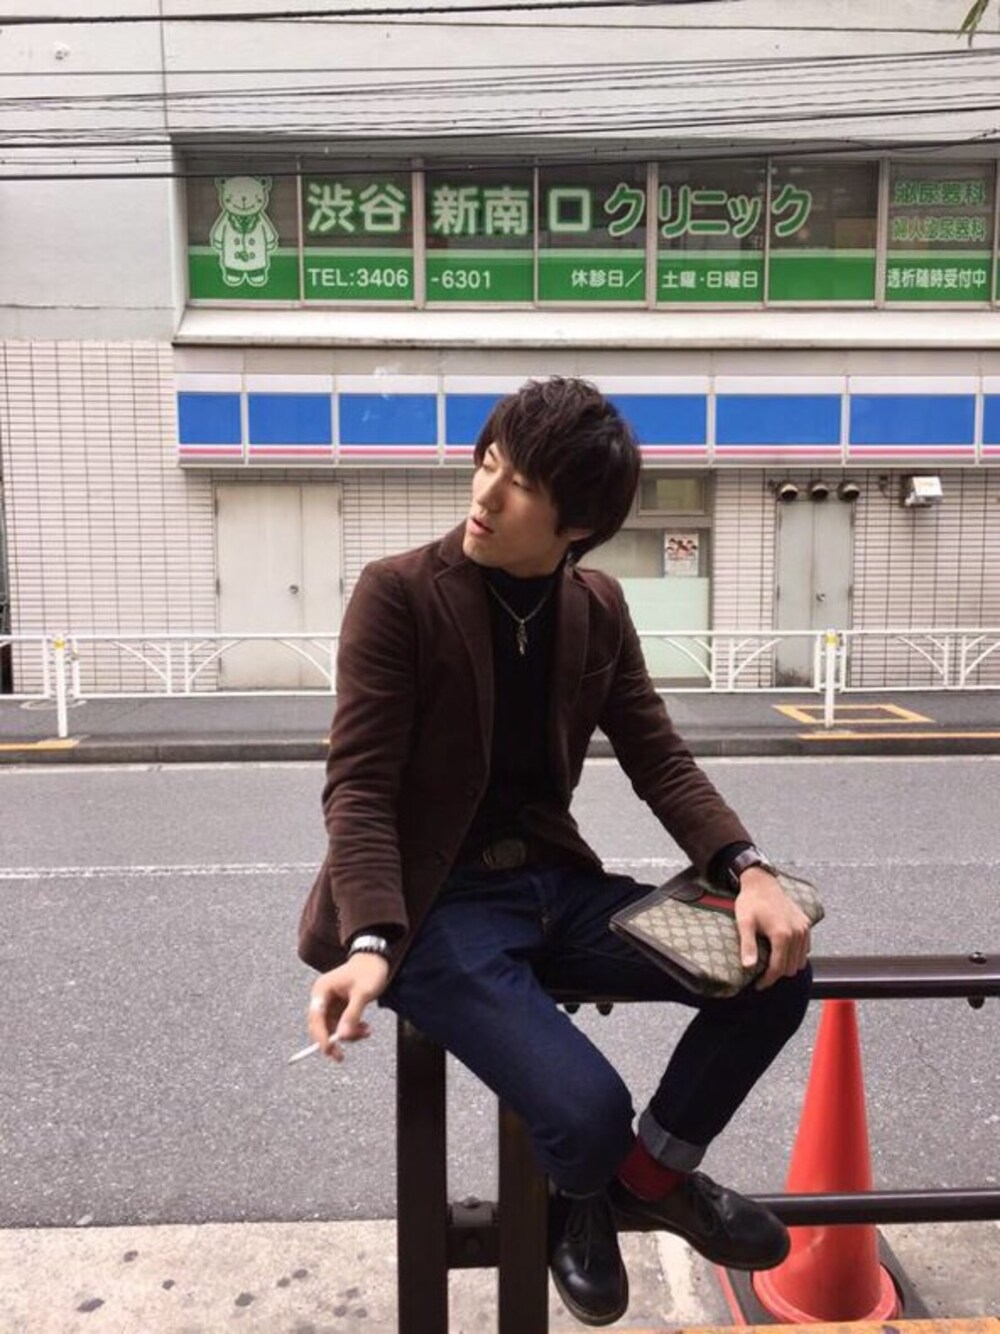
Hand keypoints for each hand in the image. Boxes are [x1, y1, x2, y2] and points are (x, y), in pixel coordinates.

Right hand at [307, 953, 389, 1061]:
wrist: (376, 958)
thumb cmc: (369, 971)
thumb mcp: (363, 993)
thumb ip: (352, 1014)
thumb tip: (342, 1036)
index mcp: (322, 990)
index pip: (315, 1017)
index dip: (320, 1036)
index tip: (328, 1050)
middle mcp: (322, 997)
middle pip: (320, 1026)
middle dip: (333, 1040)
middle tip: (341, 1056)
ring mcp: (330, 1003)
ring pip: (332, 1028)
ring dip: (347, 1035)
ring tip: (367, 1032)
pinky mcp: (339, 1007)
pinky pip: (341, 1025)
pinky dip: (352, 1030)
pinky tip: (365, 1029)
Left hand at [734, 867, 810, 989]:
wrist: (762, 882)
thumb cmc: (751, 902)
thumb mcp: (744, 923)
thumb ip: (748, 945)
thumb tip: (748, 967)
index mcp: (782, 935)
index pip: (778, 968)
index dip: (767, 980)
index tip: (757, 985)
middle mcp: (797, 933)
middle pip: (790, 968)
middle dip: (776, 974)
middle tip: (761, 974)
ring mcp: (804, 928)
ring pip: (800, 961)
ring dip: (787, 965)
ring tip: (771, 964)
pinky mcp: (806, 924)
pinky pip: (805, 949)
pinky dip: (796, 955)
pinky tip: (782, 952)